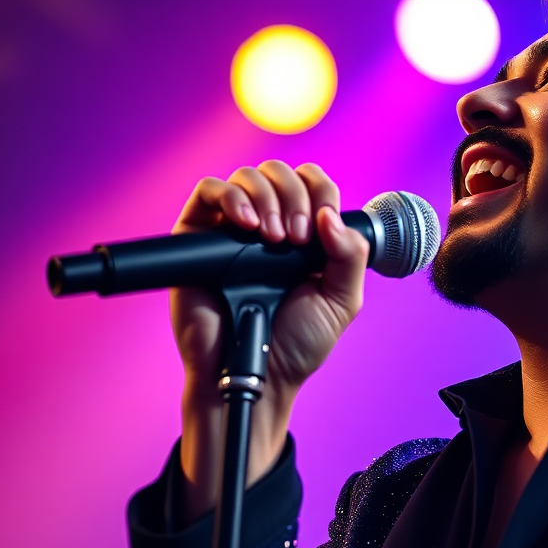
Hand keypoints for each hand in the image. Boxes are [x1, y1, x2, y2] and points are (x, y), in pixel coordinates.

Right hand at [170, 161, 368, 520]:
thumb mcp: (341, 300)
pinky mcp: (197, 236)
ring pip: (248, 176)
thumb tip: (331, 216)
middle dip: (296, 196)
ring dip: (267, 197)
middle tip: (297, 238)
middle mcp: (269, 226)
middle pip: (282, 172)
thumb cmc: (296, 344)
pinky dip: (230, 196)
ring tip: (272, 237)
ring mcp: (232, 229)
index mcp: (306, 236)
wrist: (256, 374)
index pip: (314, 185)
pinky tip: (246, 225)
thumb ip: (350, 256)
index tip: (325, 223)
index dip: (322, 191)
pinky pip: (207, 190)